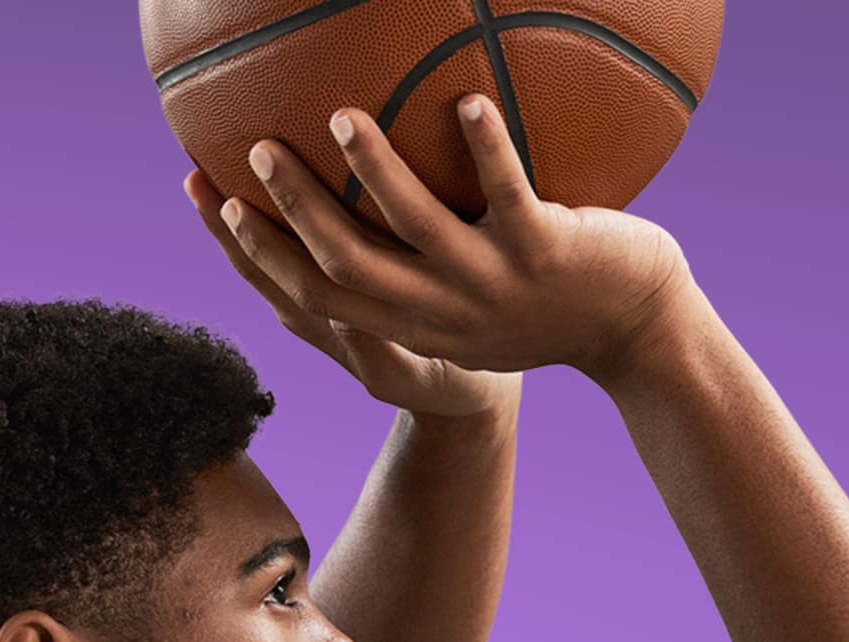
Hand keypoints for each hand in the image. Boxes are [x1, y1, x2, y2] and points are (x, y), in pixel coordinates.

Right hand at [188, 93, 690, 382]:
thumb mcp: (472, 308)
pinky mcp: (547, 255)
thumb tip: (362, 210)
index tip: (213, 200)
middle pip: (346, 266)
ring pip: (417, 230)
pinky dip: (489, 149)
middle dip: (295, 210)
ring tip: (342, 117)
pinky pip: (511, 194)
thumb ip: (418, 272)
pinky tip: (469, 101)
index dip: (258, 254)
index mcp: (414, 325)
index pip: (315, 296)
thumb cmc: (549, 307)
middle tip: (260, 150)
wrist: (634, 334)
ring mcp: (493, 286)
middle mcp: (443, 313)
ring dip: (374, 173)